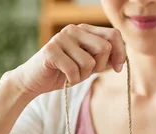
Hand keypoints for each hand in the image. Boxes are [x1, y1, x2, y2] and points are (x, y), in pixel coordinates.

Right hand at [12, 24, 126, 97]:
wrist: (34, 81)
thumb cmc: (63, 73)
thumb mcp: (87, 65)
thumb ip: (102, 59)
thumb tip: (121, 58)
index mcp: (84, 30)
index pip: (113, 35)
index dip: (120, 53)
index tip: (117, 68)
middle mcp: (73, 29)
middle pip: (104, 47)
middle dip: (99, 67)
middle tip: (86, 73)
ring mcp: (61, 38)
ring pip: (89, 62)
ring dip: (83, 76)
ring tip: (71, 75)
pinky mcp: (51, 51)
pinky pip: (74, 70)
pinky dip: (72, 80)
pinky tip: (64, 79)